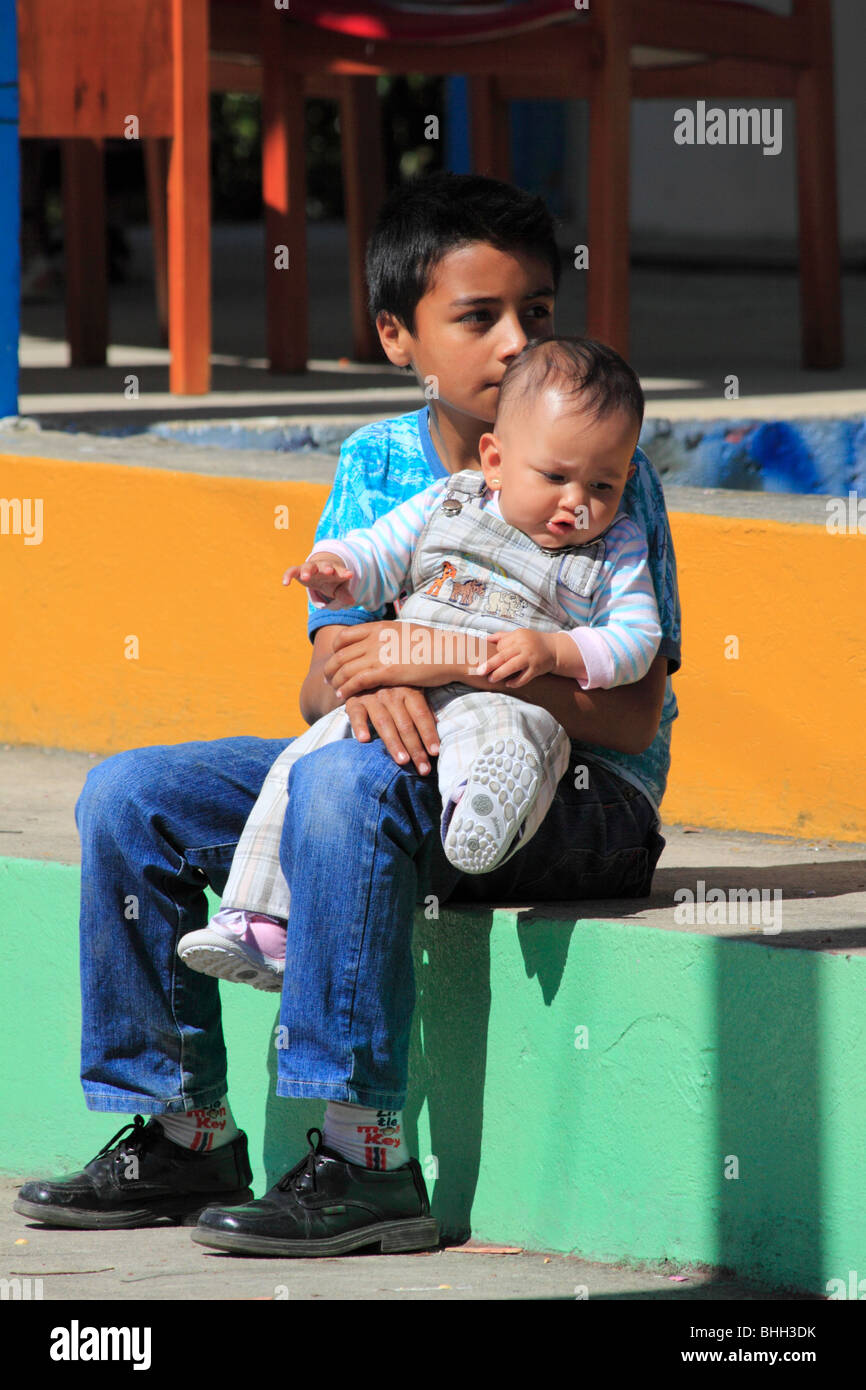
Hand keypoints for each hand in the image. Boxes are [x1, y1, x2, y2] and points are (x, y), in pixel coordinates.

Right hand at [283, 553, 353, 606]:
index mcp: (335, 570)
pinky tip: (285, 583)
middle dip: (327, 568)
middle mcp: (322, 567)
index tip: (349, 575)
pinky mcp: (299, 571)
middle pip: (325, 565)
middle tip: (329, 571)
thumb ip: (344, 594)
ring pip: (308, 567)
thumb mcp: (339, 588)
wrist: (321, 570)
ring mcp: (310, 568)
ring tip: (305, 578)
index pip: (340, 571)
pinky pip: (292, 571)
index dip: (344, 573)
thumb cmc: (332, 580)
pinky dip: (288, 575)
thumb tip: (351, 601)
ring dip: (307, 571)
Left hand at [324, 621, 462, 697]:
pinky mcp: (385, 671)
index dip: (336, 649)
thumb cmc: (432, 645)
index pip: (346, 636)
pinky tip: (343, 696)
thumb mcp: (406, 632)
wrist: (448, 651)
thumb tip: (385, 640)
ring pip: (345, 668)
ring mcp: (379, 654)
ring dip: (336, 680)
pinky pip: (356, 681)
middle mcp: (375, 638)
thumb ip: (390, 636)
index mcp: (379, 627)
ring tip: (333, 689)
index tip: (335, 658)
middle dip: (331, 667)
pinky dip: (346, 689)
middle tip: (328, 677)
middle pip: (341, 653)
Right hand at [344, 687, 439, 774]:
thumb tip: (439, 725)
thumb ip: (421, 707)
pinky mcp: (354, 701)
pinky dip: (359, 726)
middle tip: (423, 768)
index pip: (421, 715)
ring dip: (393, 743)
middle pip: (405, 724)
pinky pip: (357, 714)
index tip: (435, 752)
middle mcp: (391, 693)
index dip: (428, 733)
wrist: (362, 673)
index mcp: (408, 690)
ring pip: (384, 722)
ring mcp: (372, 696)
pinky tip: (364, 740)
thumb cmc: (392, 687)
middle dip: (415, 748)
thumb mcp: (410, 689)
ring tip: (402, 761)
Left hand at [474, 629, 556, 687]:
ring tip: (491, 679)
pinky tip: (508, 684)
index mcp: (518, 636)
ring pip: (513, 666)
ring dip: (500, 673)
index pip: (500, 645)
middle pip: (504, 655)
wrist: (555, 649)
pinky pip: (524, 677)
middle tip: (479, 671)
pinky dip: (516, 682)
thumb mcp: (519, 634)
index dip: (491, 653)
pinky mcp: (537, 669)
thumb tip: (485, 639)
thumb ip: (502, 636)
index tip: (482, 660)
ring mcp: (531, 658)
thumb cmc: (533, 641)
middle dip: (490, 664)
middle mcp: (524, 646)